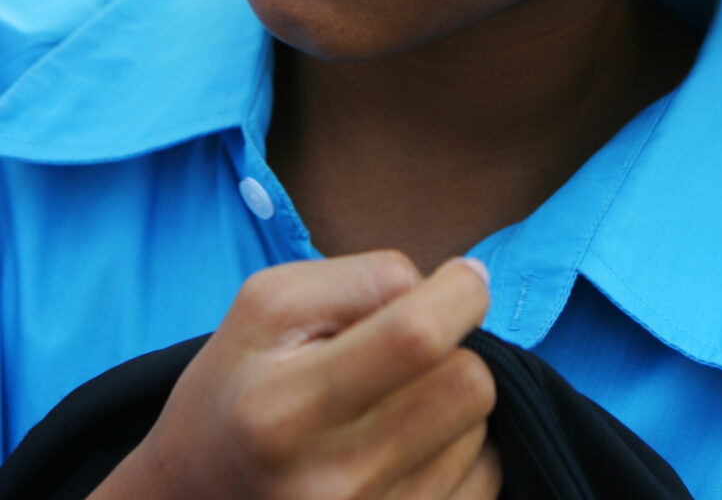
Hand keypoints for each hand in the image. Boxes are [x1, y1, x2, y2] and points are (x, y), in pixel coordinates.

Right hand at [93, 252, 500, 498]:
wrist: (201, 493)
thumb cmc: (242, 380)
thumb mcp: (271, 302)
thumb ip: (363, 279)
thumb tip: (458, 287)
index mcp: (283, 409)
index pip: (416, 338)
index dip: (459, 294)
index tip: (463, 277)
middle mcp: (330, 485)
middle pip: (468, 385)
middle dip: (455, 347)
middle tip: (410, 348)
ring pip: (481, 429)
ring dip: (451, 401)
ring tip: (390, 405)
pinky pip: (487, 477)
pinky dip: (460, 449)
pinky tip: (407, 446)